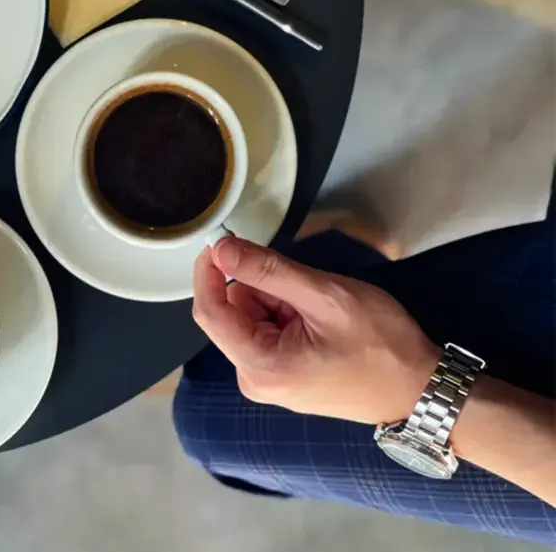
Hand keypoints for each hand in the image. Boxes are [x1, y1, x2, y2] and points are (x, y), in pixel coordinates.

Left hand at [192, 237, 441, 423]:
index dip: (208, 271)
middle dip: (262, 289)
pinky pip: (268, 332)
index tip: (220, 241)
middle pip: (232, 313)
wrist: (421, 390)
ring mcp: (268, 380)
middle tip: (307, 289)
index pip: (209, 311)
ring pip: (252, 318)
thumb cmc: (383, 347)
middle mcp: (254, 379)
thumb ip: (267, 271)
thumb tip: (221, 251)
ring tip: (321, 311)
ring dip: (278, 301)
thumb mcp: (325, 296)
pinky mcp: (282, 376)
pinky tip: (320, 322)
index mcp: (259, 367)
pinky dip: (288, 315)